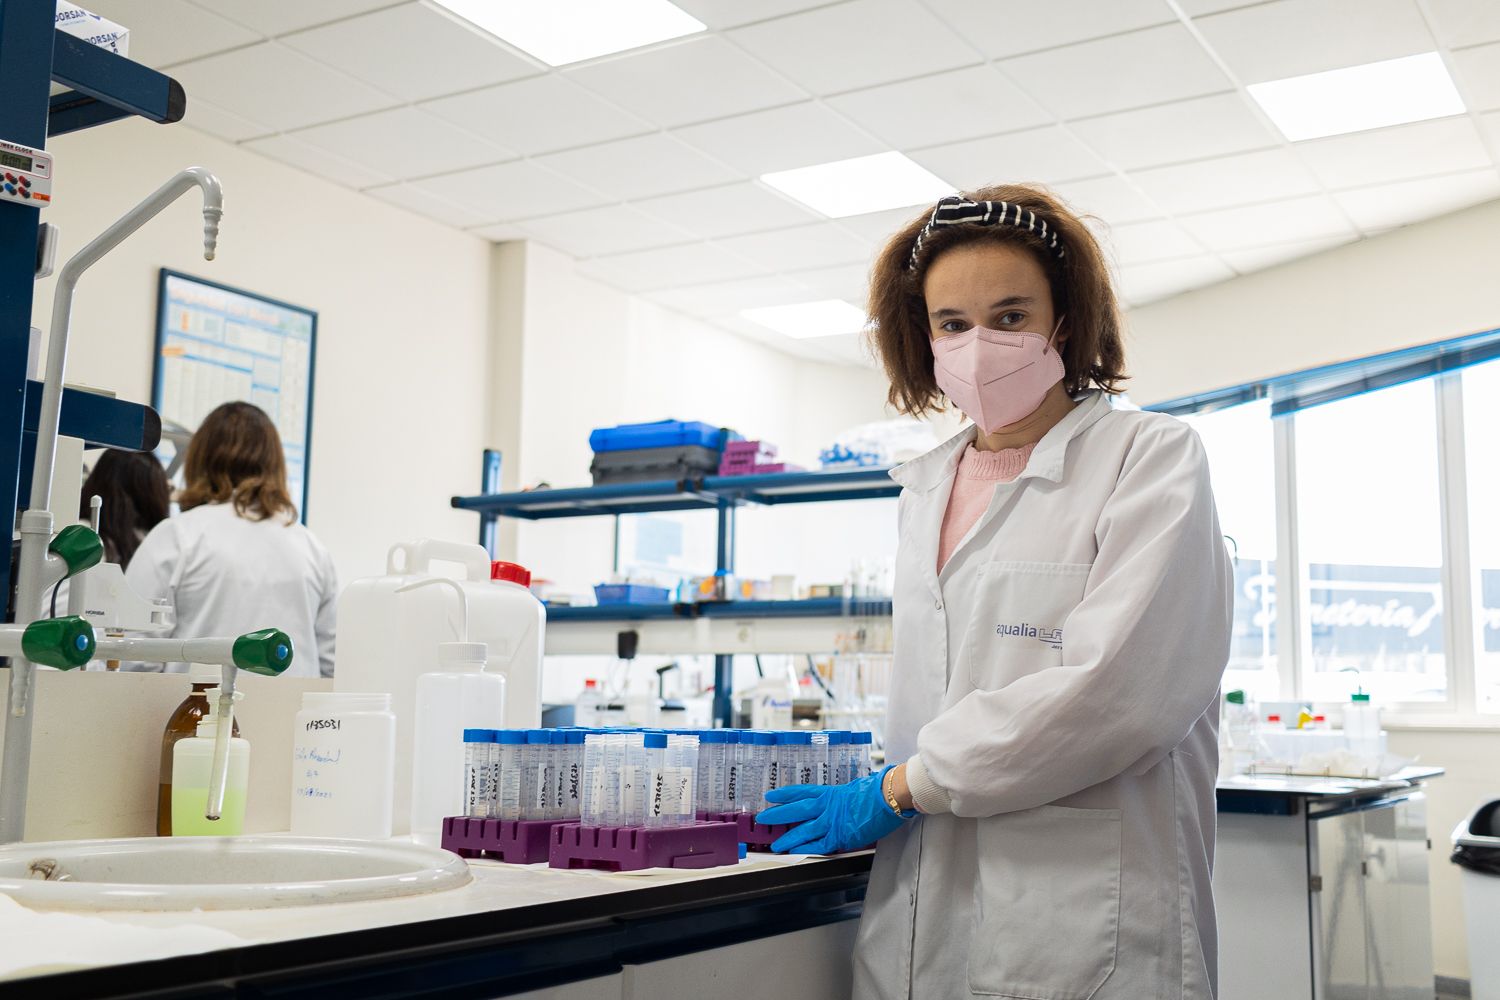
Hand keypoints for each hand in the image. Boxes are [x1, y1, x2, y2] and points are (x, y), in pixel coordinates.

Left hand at [754, 766, 911, 854]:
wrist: (888, 797)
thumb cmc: (877, 791)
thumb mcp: (855, 789)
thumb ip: (843, 797)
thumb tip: (841, 800)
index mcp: (830, 792)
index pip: (801, 792)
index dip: (785, 794)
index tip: (771, 795)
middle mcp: (827, 806)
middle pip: (796, 810)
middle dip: (778, 815)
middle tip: (763, 818)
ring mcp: (832, 821)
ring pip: (803, 830)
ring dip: (788, 838)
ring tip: (776, 845)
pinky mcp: (840, 836)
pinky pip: (819, 845)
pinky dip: (807, 849)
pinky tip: (796, 853)